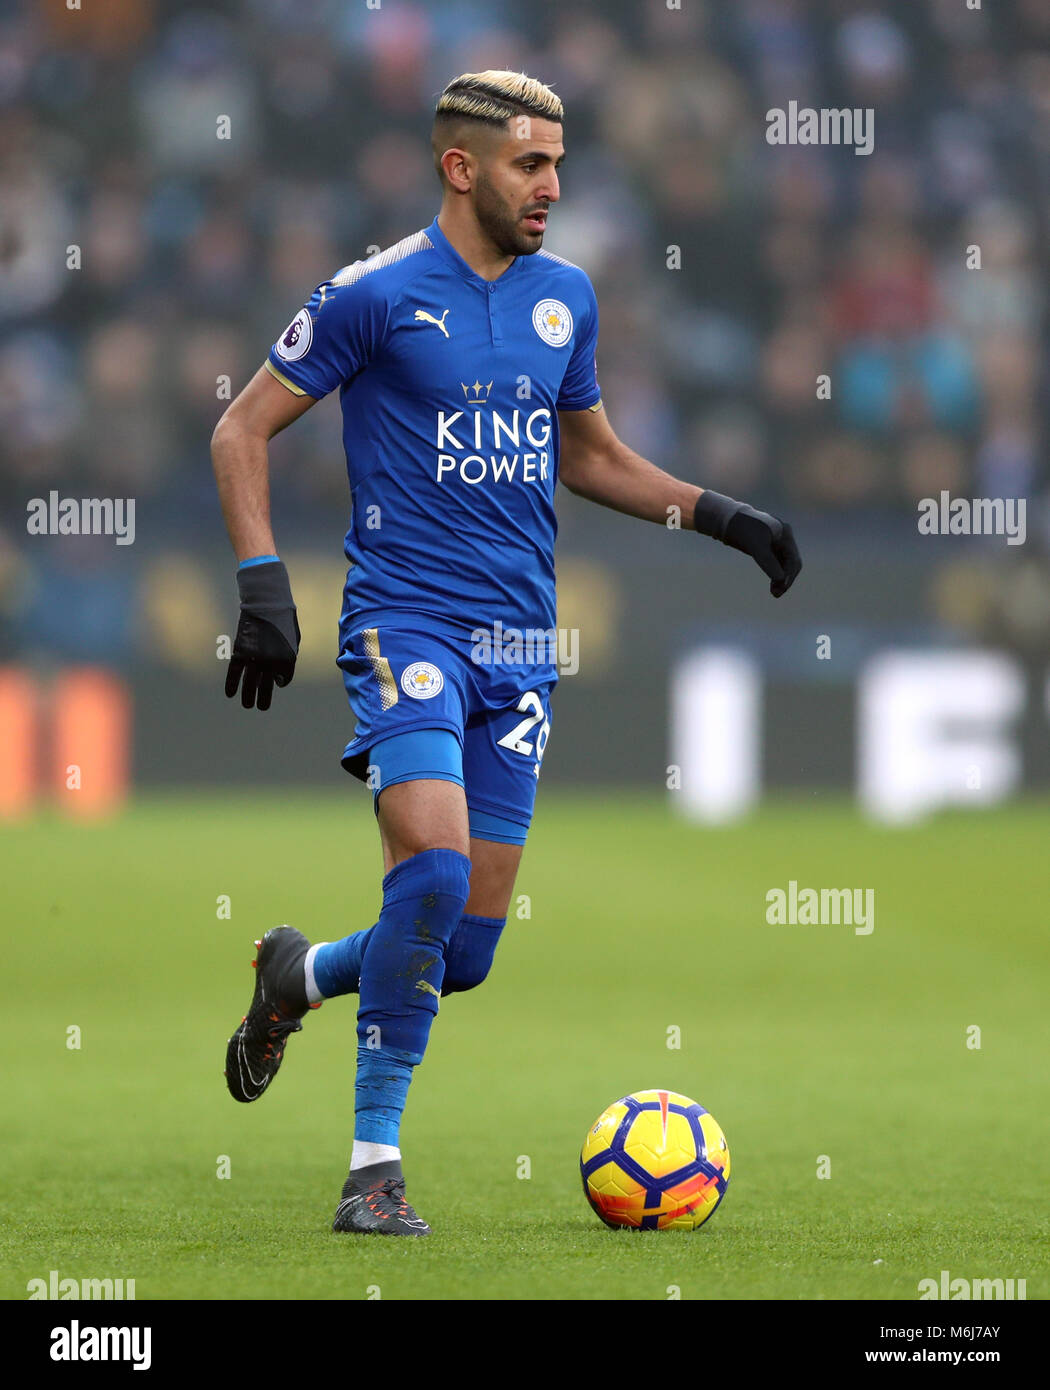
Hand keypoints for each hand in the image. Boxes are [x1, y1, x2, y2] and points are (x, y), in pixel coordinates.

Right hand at [225, 559, 299, 709]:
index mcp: (287, 658)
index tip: (275, 682)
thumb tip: (279, 680)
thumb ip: (289, 660)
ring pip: (250, 682)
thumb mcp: (293, 641)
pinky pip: (235, 671)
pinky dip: (231, 683)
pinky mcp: (241, 650)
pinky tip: (229, 694)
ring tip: (247, 706)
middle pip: (267, 686)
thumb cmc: (283, 621)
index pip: (283, 679)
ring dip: (248, 696)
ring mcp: (255, 656)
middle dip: (263, 698)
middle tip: (261, 708)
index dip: (279, 682)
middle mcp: (271, 661)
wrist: (267, 603)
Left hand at [694, 491, 801, 596]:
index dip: (789, 576)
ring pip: (784, 564)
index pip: (794, 560)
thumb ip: (768, 562)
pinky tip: (772, 585)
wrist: (726, 519)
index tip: (782, 588)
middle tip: (777, 594)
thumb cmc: (741, 529)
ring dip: (780, 578)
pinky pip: (776, 562)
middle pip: (791, 563)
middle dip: (786, 579)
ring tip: (774, 593)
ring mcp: (777, 541)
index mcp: (785, 534)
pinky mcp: (768, 546)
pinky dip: (775, 573)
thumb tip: (781, 580)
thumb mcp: (755, 546)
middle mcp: (784, 537)